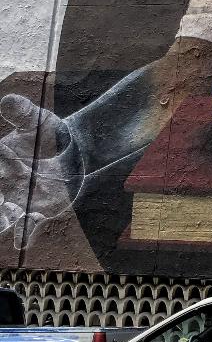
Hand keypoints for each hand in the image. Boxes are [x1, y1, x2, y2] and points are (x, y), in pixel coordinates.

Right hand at [0, 94, 83, 247]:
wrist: (74, 152)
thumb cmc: (49, 134)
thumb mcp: (37, 121)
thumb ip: (22, 112)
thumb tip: (8, 100)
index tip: (1, 164)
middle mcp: (2, 185)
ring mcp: (16, 201)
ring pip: (0, 218)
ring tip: (4, 219)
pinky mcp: (36, 213)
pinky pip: (25, 229)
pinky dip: (22, 235)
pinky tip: (21, 241)